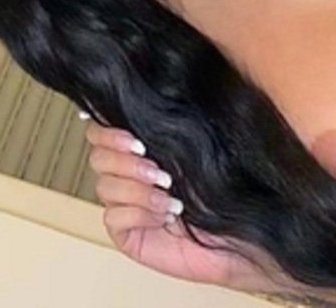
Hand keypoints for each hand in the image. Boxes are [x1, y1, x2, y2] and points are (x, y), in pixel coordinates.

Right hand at [85, 120, 242, 286]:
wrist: (238, 235)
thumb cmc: (221, 191)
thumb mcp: (195, 149)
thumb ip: (167, 126)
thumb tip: (150, 100)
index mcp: (137, 148)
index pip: (100, 132)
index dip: (108, 134)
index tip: (136, 142)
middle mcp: (126, 172)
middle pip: (97, 158)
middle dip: (127, 163)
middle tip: (159, 172)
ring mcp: (123, 202)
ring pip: (104, 187)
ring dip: (138, 191)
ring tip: (170, 198)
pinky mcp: (126, 231)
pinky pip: (113, 217)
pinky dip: (139, 214)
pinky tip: (164, 217)